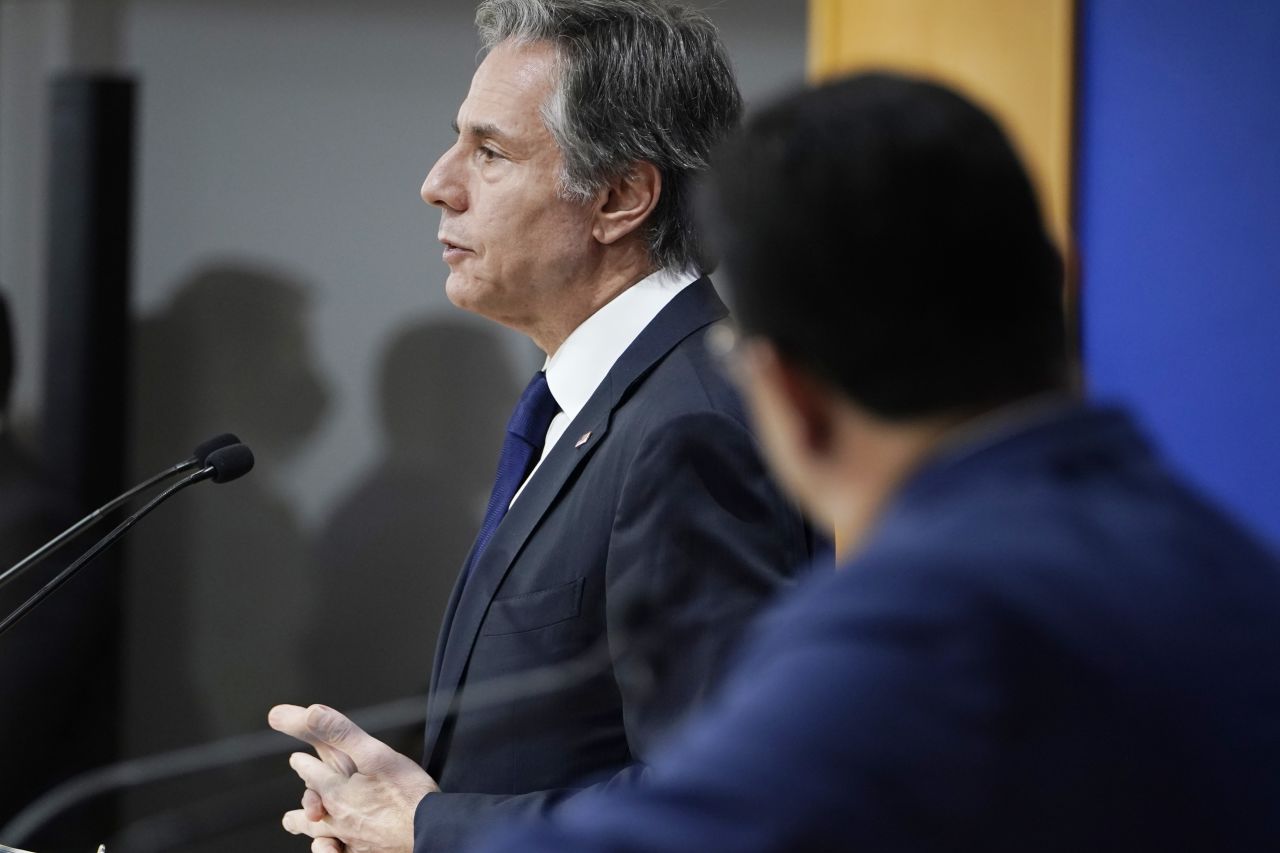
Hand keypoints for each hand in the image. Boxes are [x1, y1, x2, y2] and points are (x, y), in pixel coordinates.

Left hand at [269, 703, 439, 852]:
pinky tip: (331, 847)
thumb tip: (311, 713)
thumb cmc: (408, 794)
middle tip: (298, 799)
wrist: (430, 831)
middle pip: (311, 809)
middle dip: (305, 801)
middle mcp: (338, 818)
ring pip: (320, 836)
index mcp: (336, 792)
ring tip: (309, 824)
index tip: (296, 759)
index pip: (311, 774)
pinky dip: (331, 850)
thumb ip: (341, 733)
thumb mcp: (376, 753)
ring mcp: (350, 840)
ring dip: (311, 829)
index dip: (302, 764)